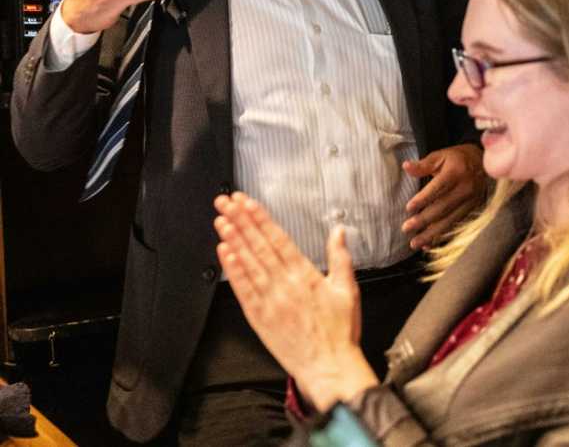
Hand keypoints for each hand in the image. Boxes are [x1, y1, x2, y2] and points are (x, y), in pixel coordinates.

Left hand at [214, 192, 377, 410]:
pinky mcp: (259, 318)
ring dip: (232, 240)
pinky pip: (242, 289)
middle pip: (258, 246)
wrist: (329, 366)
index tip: (247, 202)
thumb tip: (338, 231)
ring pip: (247, 264)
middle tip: (226, 202)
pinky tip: (224, 253)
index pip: (278, 239)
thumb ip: (341, 258)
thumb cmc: (340, 330)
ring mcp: (269, 301)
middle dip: (241, 221)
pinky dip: (232, 270)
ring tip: (221, 220)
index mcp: (305, 275)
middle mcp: (283, 285)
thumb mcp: (348, 289)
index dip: (260, 219)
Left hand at [402, 144, 486, 248]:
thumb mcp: (441, 156)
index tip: (409, 208)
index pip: (438, 187)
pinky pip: (456, 226)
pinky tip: (429, 244)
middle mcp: (465, 188)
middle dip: (423, 220)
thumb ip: (423, 164)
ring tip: (414, 243)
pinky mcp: (473, 210)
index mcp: (456, 172)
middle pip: (443, 207)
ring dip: (431, 234)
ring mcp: (471, 201)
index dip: (423, 199)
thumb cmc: (457, 159)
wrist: (485, 164)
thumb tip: (406, 166)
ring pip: (449, 220)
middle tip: (406, 228)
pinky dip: (441, 236)